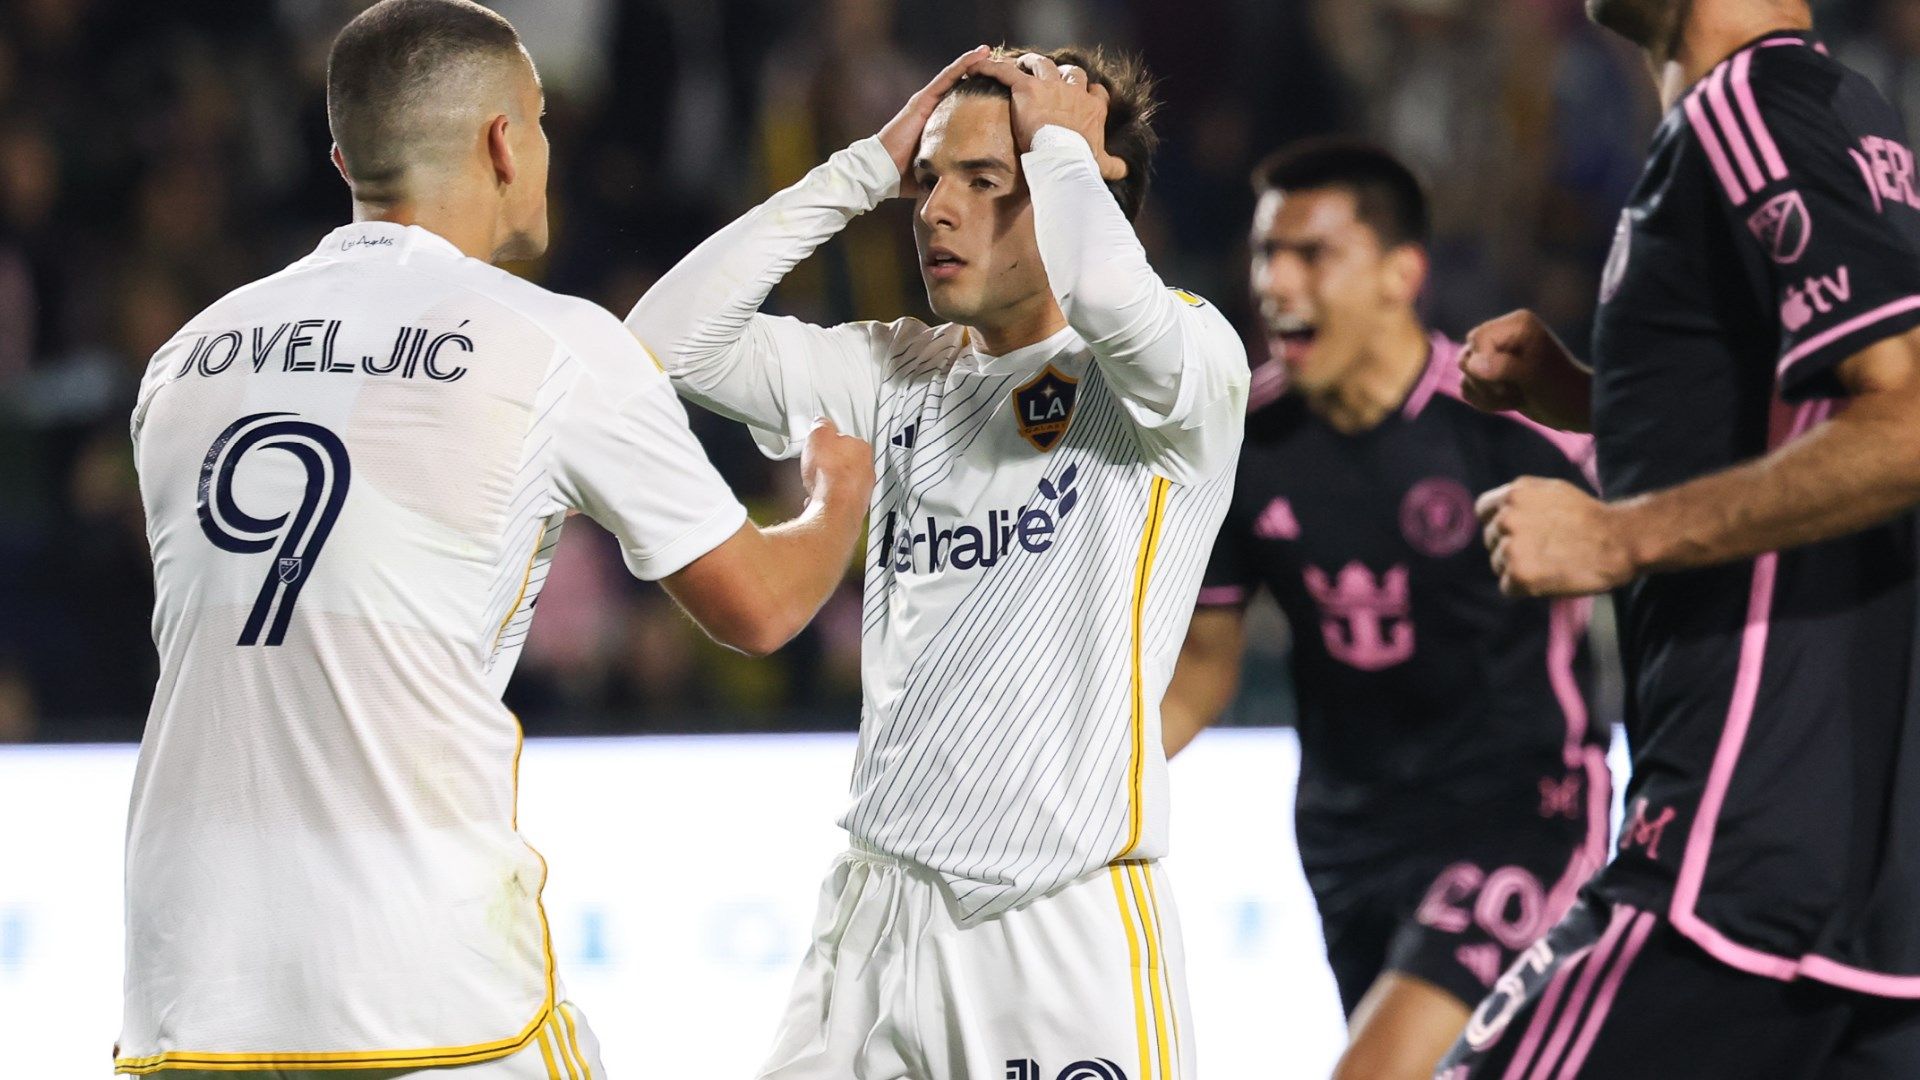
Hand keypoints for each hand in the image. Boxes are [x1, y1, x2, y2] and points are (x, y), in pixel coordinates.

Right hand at [799, 418, 873, 505]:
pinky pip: (838, 500)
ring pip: (843, 482)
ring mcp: (862, 490)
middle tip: (816, 464)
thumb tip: (820, 423)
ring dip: (829, 482)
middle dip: (830, 463)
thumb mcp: (819, 435)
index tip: (822, 443)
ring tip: (815, 483)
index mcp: (862, 447)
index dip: (831, 441)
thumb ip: (821, 426)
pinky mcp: (854, 508)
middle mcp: (867, 469)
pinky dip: (828, 500)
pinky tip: (817, 498)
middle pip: (847, 461)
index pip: (847, 438)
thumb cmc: (830, 473)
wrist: (833, 508)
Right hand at [878, 46, 992, 194]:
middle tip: (1000, 65)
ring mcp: (927, 101)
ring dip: (973, 62)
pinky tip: (978, 55)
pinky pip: (946, 78)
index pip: (963, 103)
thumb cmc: (907, 176)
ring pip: (954, 76)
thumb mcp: (939, 169)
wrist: (882, 172)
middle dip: (978, 75)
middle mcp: (933, 108)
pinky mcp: (923, 100)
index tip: (1000, 87)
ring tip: (989, 51)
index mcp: (938, 123)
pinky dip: (963, 64)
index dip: (980, 93)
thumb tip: (976, 182)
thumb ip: (955, 169)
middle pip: (960, 86)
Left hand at [965, 53, 1128, 179]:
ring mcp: (1051, 87)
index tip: (1082, 96)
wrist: (1063, 160)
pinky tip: (977, 68)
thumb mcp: (1101, 164)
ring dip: (1032, 63)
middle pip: (1071, 73)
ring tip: (1022, 65)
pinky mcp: (1028, 88)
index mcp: (1092, 108)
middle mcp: (1075, 92)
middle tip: (1050, 78)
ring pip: (1042, 64)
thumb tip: (1124, 170)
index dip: (1087, 92)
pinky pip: (1006, 72)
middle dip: (1061, 73)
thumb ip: (1113, 164)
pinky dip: (991, 68)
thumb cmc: (1082, 163)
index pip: (1094, 92)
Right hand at [1459, 310, 1591, 431]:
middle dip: (1484, 381)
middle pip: (1466, 356)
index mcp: (1517, 324)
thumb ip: (1503, 366)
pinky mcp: (1492, 375)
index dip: (1484, 364)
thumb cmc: (1561, 388)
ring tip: (1514, 397)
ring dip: (1486, 394)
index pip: (1477, 339)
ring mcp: (1497, 355)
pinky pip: (1468, 387)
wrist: (1574, 409)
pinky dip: (1484, 401)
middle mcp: (1504, 335)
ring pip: (1465, 374)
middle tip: (1513, 389)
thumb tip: (1474, 364)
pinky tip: (1508, 402)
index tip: (1508, 381)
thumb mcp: (1534, 375)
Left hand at [1476, 477, 1637, 596]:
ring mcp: (1511, 546)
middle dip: (1511, 547)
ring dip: (1518, 568)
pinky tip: (1548, 578)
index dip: (1498, 524)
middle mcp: (1507, 517)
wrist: (1620, 540)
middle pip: (1491, 540)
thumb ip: (1523, 500)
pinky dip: (1524, 588)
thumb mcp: (1552, 492)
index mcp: (1514, 493)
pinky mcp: (1518, 574)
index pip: (1484, 511)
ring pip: (1498, 564)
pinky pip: (1507, 587)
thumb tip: (1499, 514)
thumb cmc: (1592, 518)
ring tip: (1550, 563)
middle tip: (1544, 551)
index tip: (1515, 534)